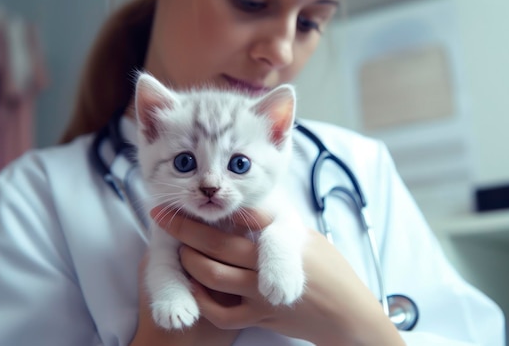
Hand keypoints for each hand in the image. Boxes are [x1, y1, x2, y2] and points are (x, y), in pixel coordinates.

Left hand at [151, 207, 404, 345]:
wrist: (348, 316)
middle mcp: (270, 265)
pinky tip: (195, 285)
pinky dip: (203, 298)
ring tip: (178, 249)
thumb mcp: (308, 239)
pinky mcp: (259, 316)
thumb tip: (241, 209)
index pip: (246, 213)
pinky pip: (221, 311)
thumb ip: (275, 226)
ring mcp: (262, 294)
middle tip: (160, 215)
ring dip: (188, 260)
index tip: (192, 192)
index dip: (215, 202)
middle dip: (184, 227)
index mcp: (286, 238)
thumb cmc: (332, 273)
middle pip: (218, 243)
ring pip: (212, 275)